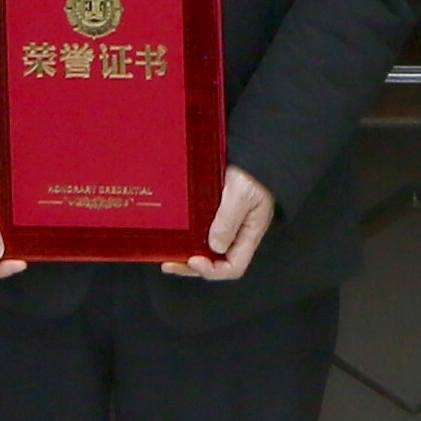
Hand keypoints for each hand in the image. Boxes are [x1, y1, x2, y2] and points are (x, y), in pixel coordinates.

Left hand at [165, 166, 277, 280]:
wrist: (253, 150)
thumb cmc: (253, 172)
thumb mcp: (241, 194)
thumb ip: (229, 220)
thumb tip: (215, 246)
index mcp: (249, 234)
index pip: (234, 266)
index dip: (213, 270)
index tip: (193, 260)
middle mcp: (237, 233)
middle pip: (216, 262)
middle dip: (192, 266)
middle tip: (169, 263)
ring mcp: (225, 223)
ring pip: (206, 249)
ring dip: (187, 254)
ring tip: (167, 254)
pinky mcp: (214, 211)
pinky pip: (201, 231)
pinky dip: (187, 237)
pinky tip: (175, 235)